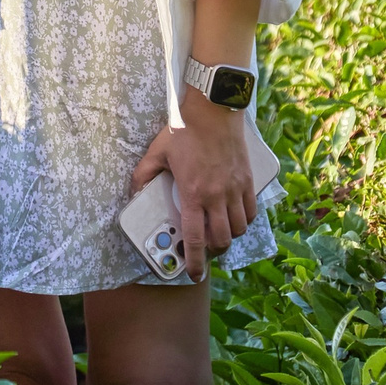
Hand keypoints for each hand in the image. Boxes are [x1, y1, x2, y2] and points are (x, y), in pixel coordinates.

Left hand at [129, 88, 257, 281]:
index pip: (195, 240)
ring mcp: (235, 189)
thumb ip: (143, 176)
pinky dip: (244, 221)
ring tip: (219, 233)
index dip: (195, 263)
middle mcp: (217, 196)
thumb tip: (134, 193)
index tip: (194, 275)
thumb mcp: (157, 152)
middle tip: (205, 250)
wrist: (213, 109)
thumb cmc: (184, 130)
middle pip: (221, 240)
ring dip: (229, 237)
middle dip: (213, 252)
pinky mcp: (247, 180)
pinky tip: (235, 217)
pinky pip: (251, 212)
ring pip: (239, 229)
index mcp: (193, 194)